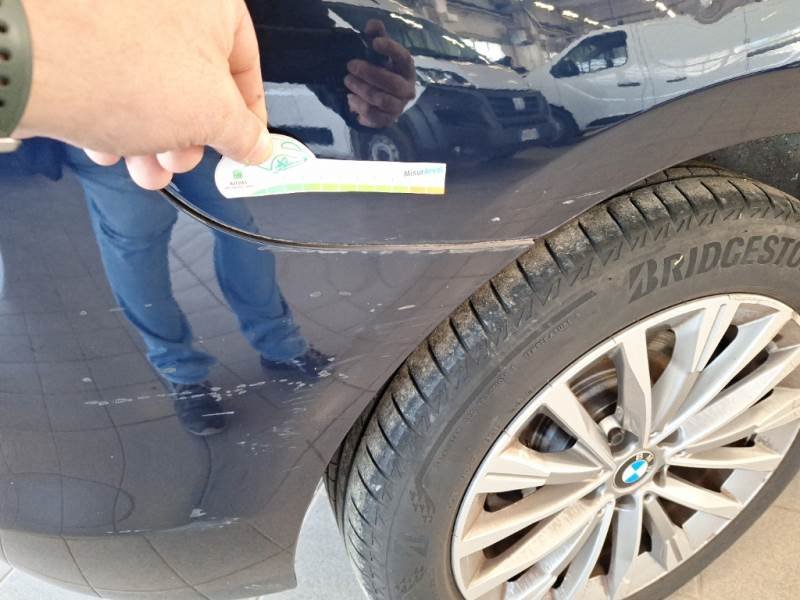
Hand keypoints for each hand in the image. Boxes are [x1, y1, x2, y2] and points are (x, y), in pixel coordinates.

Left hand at [14, 1, 272, 189]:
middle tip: (180, 162)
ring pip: (152, 86)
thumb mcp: (211, 117)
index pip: (246, 66)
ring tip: (143, 169)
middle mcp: (167, 4)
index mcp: (212, 3)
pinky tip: (108, 145)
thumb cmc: (126, 73)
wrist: (34, 63)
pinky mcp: (80, 33)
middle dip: (189, 136)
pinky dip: (117, 116)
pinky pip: (113, 79)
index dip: (248, 119)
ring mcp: (119, 15)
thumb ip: (244, 134)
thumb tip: (257, 147)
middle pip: (196, 81)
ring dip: (153, 139)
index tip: (243, 150)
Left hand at [345, 20, 415, 128]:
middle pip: (392, 83)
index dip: (391, 49)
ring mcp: (398, 107)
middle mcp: (407, 90)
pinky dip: (360, 106)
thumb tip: (373, 24)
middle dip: (369, 73)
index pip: (404, 58)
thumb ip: (377, 37)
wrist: (381, 102)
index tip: (375, 43)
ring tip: (347, 80)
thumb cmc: (381, 72)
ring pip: (382, 100)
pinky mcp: (387, 120)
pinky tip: (350, 98)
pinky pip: (374, 116)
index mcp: (407, 70)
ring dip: (362, 89)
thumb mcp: (379, 54)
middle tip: (350, 65)